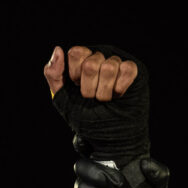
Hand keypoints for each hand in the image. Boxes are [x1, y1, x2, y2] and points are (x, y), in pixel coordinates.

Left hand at [44, 44, 151, 187]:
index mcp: (81, 62)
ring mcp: (117, 62)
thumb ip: (54, 75)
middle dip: (89, 89)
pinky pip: (127, 69)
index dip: (75, 75)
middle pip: (91, 62)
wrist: (108, 138)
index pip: (76, 53)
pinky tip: (119, 95)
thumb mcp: (63, 99)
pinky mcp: (134, 69)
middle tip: (93, 98)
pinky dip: (120, 88)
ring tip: (106, 100)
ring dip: (105, 92)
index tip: (77, 89)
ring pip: (110, 66)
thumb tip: (57, 49)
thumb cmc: (86, 118)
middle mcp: (99, 58)